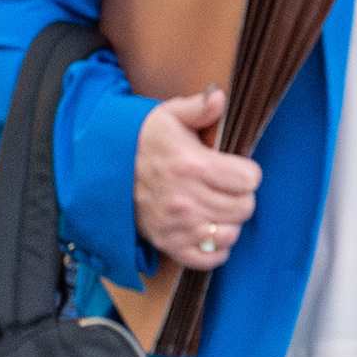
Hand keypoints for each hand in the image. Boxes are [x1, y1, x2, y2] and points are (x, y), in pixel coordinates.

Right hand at [137, 89, 263, 273]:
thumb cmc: (143, 142)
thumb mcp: (168, 116)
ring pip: (230, 234)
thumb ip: (199, 107)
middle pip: (244, 208)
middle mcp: (186, 199)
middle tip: (228, 189)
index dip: (248, 173)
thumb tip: (219, 98)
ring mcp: (177, 226)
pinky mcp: (168, 245)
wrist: (106, 170)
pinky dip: (214, 249)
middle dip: (241, 197)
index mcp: (193, 165)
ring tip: (218, 208)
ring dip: (229, 222)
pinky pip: (208, 259)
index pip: (249, 179)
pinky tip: (209, 231)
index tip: (237, 170)